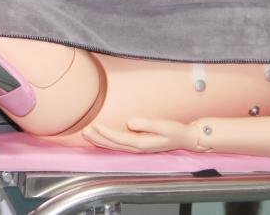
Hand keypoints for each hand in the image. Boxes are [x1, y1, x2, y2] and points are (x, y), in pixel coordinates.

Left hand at [81, 118, 197, 152]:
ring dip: (100, 140)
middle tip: (84, 131)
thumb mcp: (164, 126)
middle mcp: (138, 147)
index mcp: (143, 144)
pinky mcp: (138, 144)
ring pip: (114, 145)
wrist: (185, 138)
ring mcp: (137, 147)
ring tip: (87, 134)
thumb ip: (147, 124)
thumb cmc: (176, 131)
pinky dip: (108, 140)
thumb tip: (130, 122)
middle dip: (98, 138)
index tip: (95, 125)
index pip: (120, 139)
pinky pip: (119, 144)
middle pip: (113, 144)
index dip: (106, 133)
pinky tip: (100, 136)